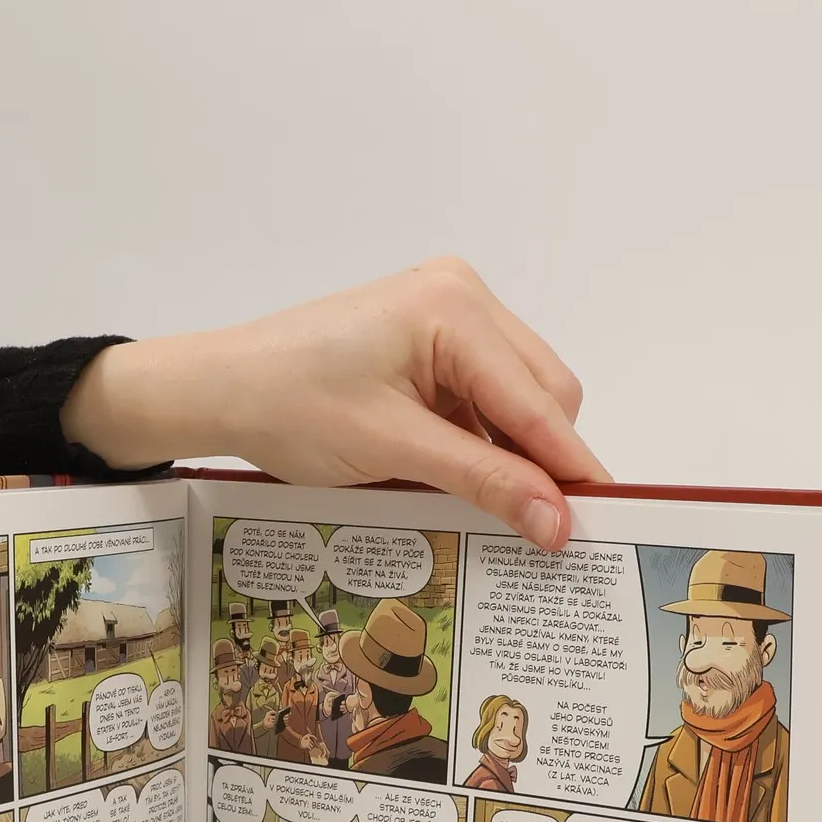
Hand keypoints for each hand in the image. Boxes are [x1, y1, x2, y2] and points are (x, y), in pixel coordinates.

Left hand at [61, 260, 608, 549]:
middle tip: (540, 527)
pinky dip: (484, 433)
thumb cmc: (290, 406)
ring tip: (491, 501)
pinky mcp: (432, 331)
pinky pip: (486, 388)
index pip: (539, 402)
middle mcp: (462, 293)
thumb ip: (484, 480)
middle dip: (542, 457)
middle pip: (544, 392)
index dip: (568, 469)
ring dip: (511, 448)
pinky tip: (462, 470)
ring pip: (521, 393)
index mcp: (454, 308)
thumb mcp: (394, 451)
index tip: (600, 523)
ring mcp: (448, 307)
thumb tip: (558, 521)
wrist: (221, 387)